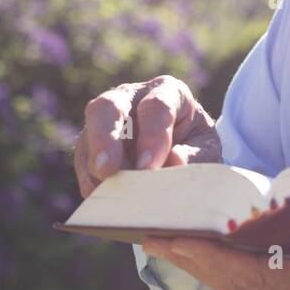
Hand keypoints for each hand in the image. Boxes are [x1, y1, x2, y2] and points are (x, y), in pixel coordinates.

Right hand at [73, 75, 221, 196]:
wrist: (182, 148)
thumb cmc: (195, 144)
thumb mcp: (206, 149)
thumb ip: (195, 156)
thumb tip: (174, 162)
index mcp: (168, 92)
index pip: (156, 106)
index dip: (152, 137)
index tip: (149, 168)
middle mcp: (132, 97)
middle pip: (108, 106)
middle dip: (105, 139)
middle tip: (108, 172)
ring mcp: (108, 118)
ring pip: (89, 133)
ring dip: (96, 166)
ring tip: (108, 193)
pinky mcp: (91, 142)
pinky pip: (83, 159)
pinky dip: (90, 180)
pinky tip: (101, 197)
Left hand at [143, 214, 289, 289]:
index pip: (247, 275)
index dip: (207, 256)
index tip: (171, 236)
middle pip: (231, 282)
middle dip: (190, 257)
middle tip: (149, 232)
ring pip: (238, 283)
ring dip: (203, 260)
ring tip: (169, 234)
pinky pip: (254, 280)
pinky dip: (227, 264)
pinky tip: (212, 246)